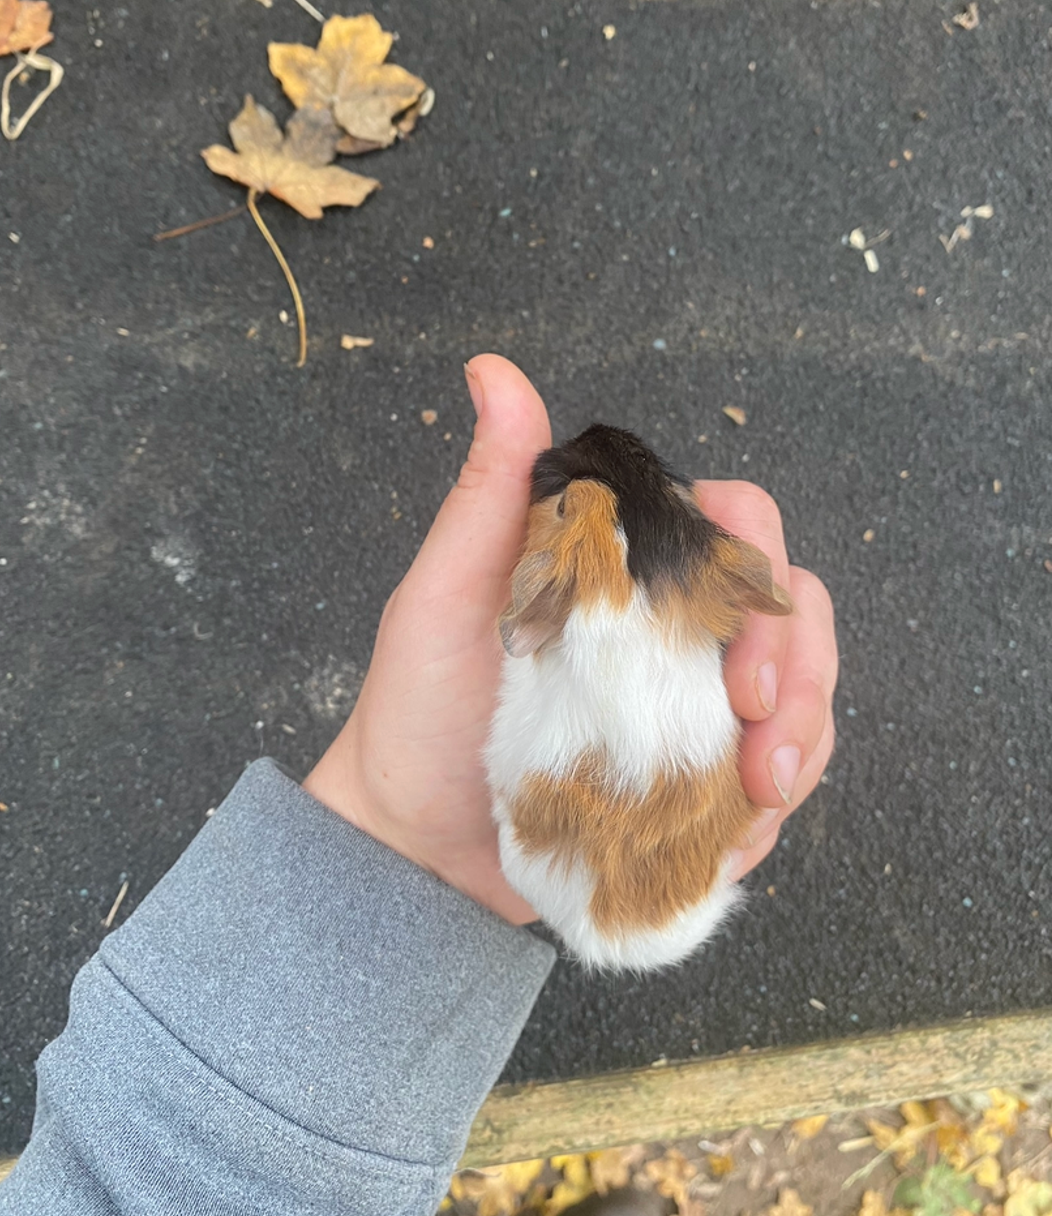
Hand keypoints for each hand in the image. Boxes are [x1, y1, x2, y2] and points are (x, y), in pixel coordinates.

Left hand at [304, 357, 836, 921]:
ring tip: (756, 807)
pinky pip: (777, 779)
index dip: (760, 578)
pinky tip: (734, 844)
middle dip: (801, 679)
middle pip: (794, 611)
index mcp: (628, 558)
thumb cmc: (415, 708)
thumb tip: (493, 371)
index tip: (733, 665)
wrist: (409, 842)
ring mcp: (693, 699)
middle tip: (762, 754)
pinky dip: (772, 810)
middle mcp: (674, 620)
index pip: (738, 527)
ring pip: (805, 695)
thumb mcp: (443, 596)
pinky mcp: (699, 776)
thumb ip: (488, 491)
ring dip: (802, 748)